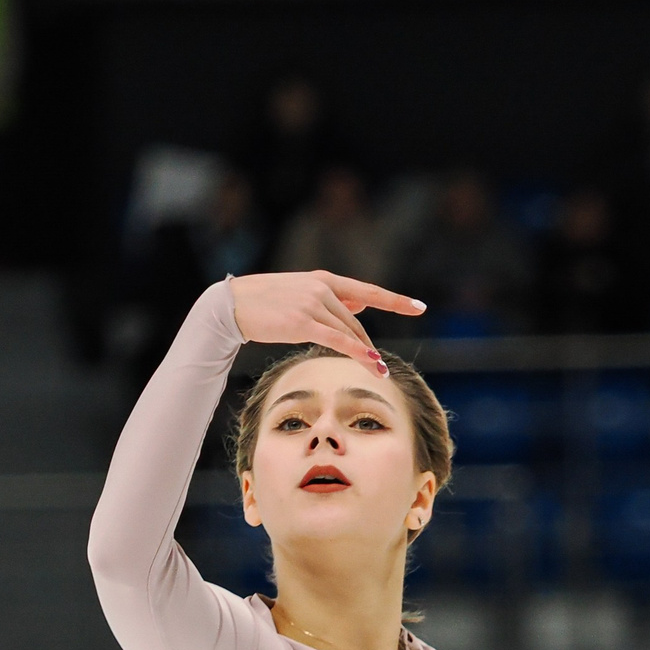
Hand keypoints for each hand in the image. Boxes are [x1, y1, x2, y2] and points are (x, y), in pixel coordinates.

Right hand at [227, 271, 425, 377]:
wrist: (230, 305)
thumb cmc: (264, 302)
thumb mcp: (300, 293)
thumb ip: (330, 298)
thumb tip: (358, 304)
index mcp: (324, 279)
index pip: (367, 291)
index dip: (395, 300)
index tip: (419, 307)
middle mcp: (322, 287)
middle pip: (356, 321)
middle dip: (366, 344)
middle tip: (377, 365)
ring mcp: (313, 303)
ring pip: (348, 332)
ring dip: (364, 353)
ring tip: (378, 371)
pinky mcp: (302, 322)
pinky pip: (337, 339)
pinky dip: (356, 351)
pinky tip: (372, 361)